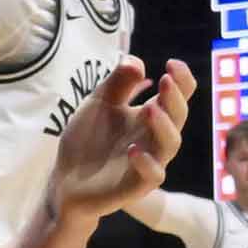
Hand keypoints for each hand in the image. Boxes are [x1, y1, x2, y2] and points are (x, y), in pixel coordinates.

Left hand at [49, 58, 194, 222]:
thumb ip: (117, 83)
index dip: (181, 80)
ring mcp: (148, 162)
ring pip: (170, 145)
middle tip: (166, 80)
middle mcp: (154, 137)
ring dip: (163, 126)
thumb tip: (136, 62)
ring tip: (150, 109)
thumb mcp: (98, 105)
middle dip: (175, 98)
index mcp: (149, 116)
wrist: (65, 179)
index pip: (176, 97)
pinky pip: (152, 176)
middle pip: (178, 117)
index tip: (172, 63)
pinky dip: (146, 163)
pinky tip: (132, 150)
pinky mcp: (136, 185)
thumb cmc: (88, 140)